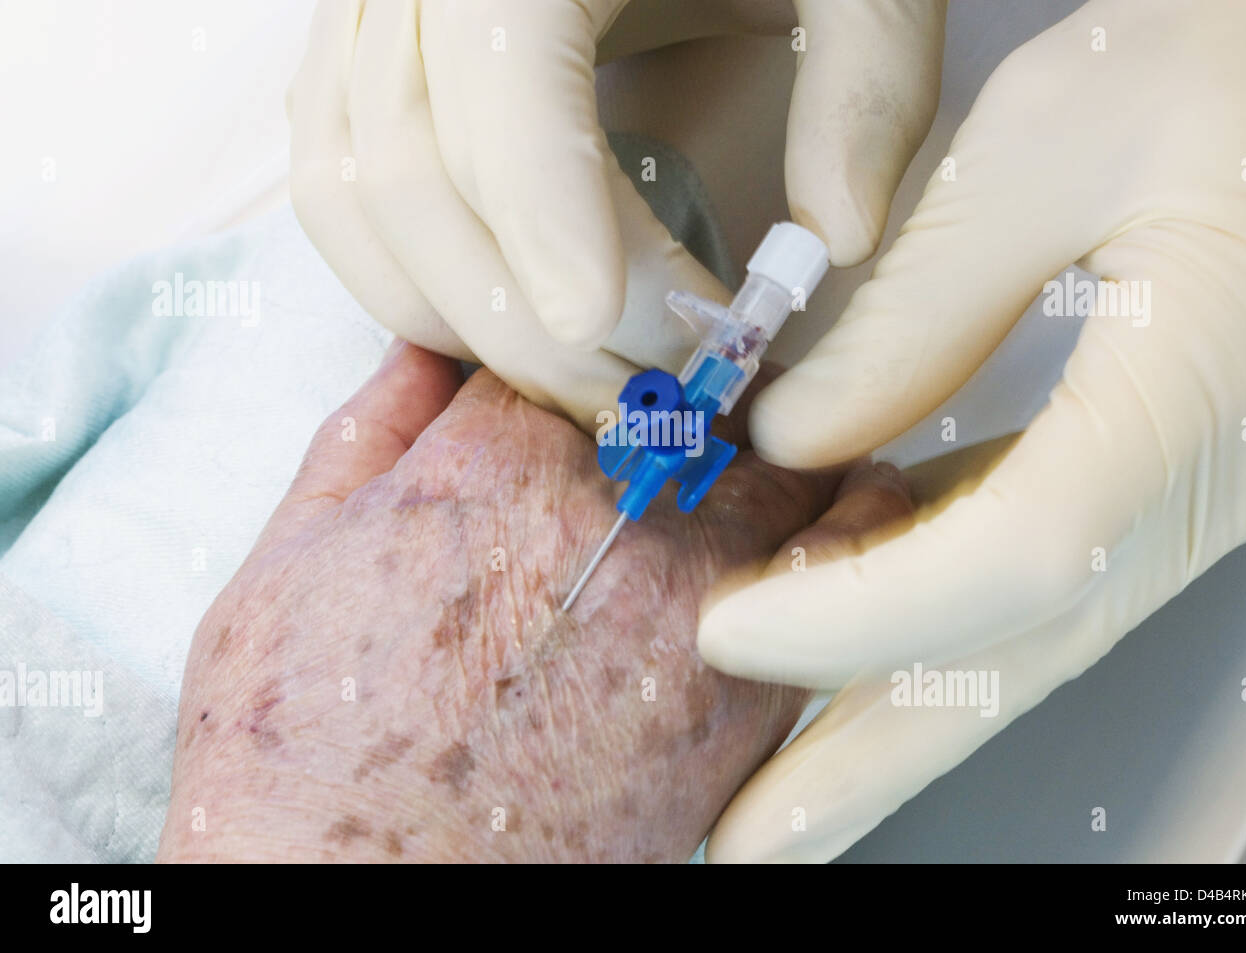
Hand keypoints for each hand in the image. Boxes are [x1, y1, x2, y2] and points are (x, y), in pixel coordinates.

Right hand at [155, 342, 911, 861]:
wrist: (356, 890)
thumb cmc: (306, 746)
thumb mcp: (285, 557)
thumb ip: (369, 431)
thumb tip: (425, 348)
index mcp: (498, 460)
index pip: (579, 343)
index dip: (585, 359)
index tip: (601, 381)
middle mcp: (609, 515)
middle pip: (703, 394)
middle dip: (699, 394)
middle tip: (703, 405)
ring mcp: (689, 605)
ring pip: (791, 466)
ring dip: (794, 448)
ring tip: (794, 449)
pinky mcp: (742, 701)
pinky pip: (840, 583)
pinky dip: (854, 534)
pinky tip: (848, 526)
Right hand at [286, 0, 944, 420]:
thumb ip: (865, 85)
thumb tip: (837, 241)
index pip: (504, 83)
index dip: (558, 227)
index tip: (646, 346)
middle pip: (418, 175)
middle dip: (535, 323)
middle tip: (652, 395)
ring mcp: (367, 9)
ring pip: (355, 198)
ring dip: (469, 319)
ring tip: (589, 373)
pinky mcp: (358, 53)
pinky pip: (336, 185)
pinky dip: (409, 276)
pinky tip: (508, 316)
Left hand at [699, 0, 1245, 860]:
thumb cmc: (1245, 62)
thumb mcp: (1061, 136)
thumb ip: (921, 302)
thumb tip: (798, 436)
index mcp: (1196, 394)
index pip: (1013, 566)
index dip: (857, 616)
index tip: (728, 634)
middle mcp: (1203, 477)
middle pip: (1018, 659)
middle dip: (871, 762)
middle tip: (753, 842)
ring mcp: (1189, 487)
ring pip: (1021, 632)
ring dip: (889, 706)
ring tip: (778, 772)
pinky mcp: (1162, 468)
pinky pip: (1032, 568)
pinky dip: (925, 610)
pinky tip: (845, 623)